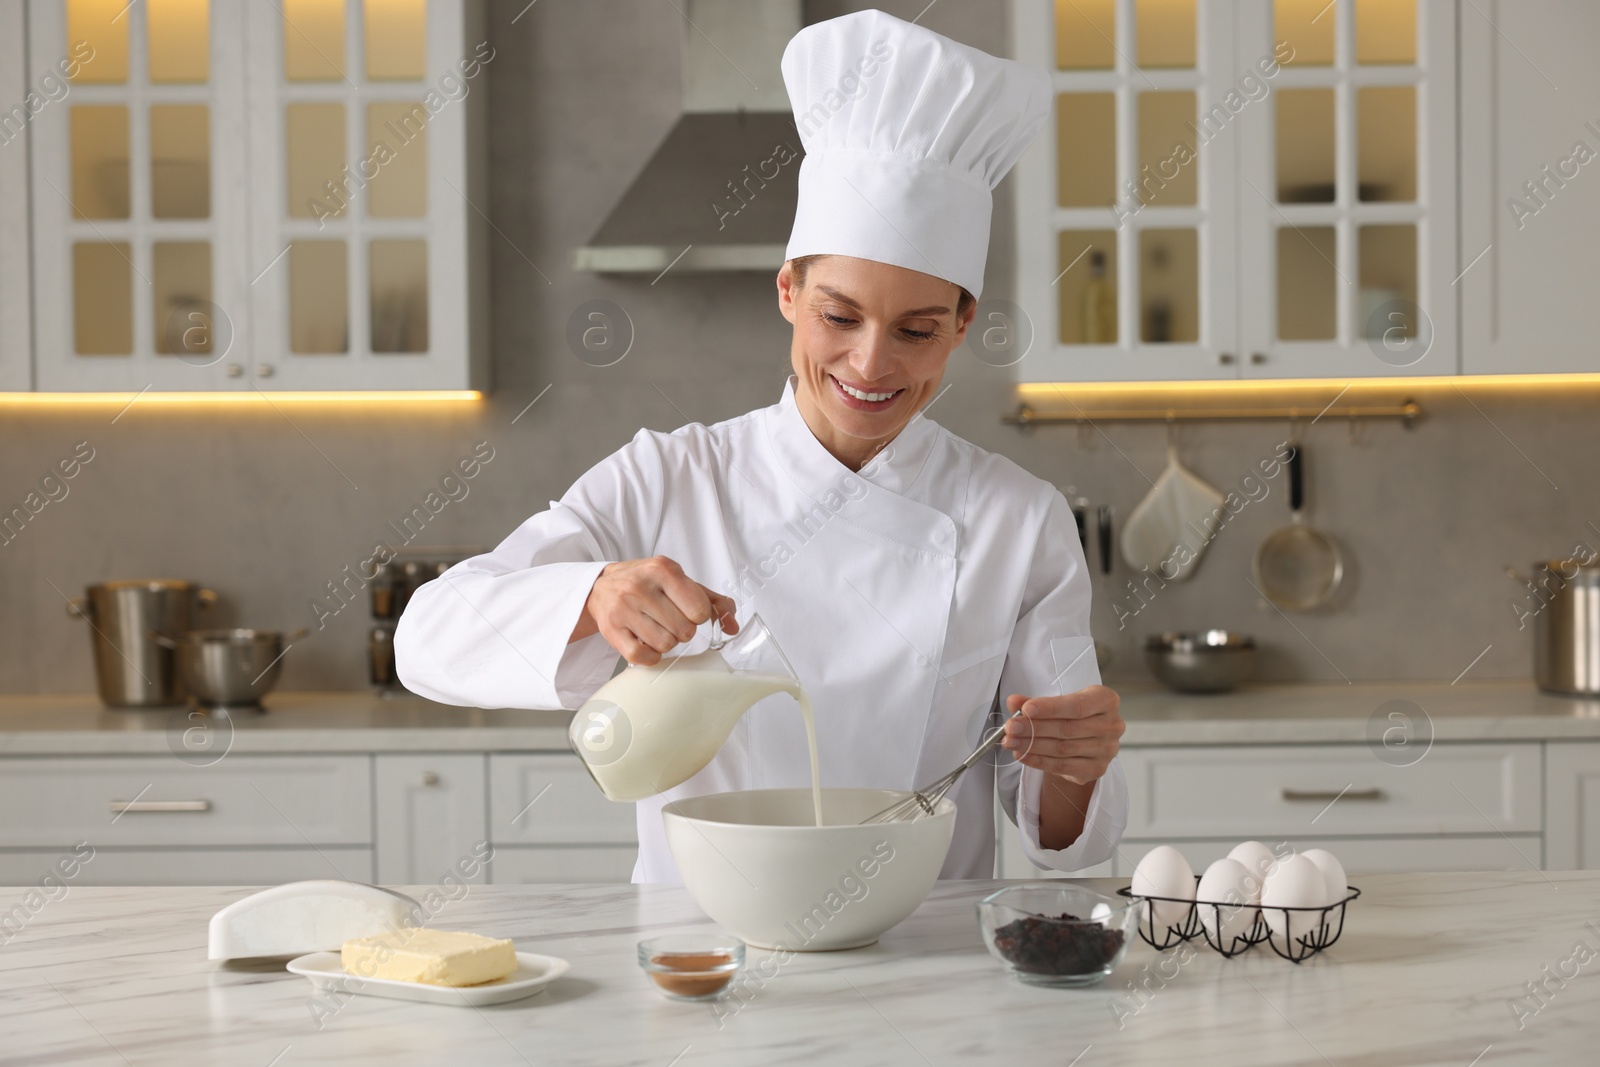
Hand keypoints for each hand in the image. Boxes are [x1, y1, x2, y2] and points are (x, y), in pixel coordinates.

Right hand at [569, 556, 737, 665]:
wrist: (601, 586)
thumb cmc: (647, 584)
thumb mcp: (679, 581)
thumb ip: (711, 601)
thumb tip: (732, 626)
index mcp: (662, 569)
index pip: (700, 610)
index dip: (698, 616)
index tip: (686, 611)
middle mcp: (640, 586)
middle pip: (684, 631)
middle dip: (682, 629)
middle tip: (668, 619)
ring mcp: (623, 609)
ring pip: (666, 645)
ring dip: (666, 642)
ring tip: (656, 628)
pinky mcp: (611, 630)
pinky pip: (643, 657)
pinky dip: (651, 655)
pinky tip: (646, 642)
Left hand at [1000, 684, 1123, 783]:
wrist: (1088, 739)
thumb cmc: (1073, 715)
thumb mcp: (1058, 702)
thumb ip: (1036, 702)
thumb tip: (1013, 701)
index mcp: (1106, 700)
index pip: (1077, 705)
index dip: (1050, 708)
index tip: (1026, 709)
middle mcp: (1112, 725)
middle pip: (1067, 728)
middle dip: (1034, 728)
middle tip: (1010, 728)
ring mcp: (1107, 750)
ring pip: (1062, 749)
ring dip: (1032, 745)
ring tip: (1010, 741)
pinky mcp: (1097, 769)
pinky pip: (1063, 766)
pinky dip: (1039, 761)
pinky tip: (1023, 755)